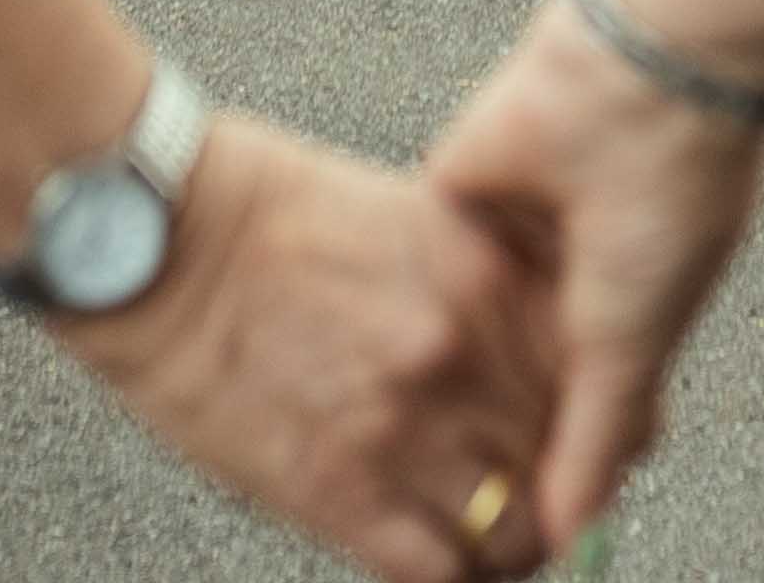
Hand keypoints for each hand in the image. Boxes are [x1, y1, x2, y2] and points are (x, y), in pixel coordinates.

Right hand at [58, 115, 562, 581]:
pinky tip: (432, 556)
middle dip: (568, 491)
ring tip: (491, 540)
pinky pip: (438, 572)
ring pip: (517, 536)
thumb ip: (485, 288)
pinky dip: (449, 573)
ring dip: (512, 545)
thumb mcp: (412, 221)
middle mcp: (462, 358)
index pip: (605, 383)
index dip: (606, 426)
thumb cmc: (267, 216)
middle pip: (574, 466)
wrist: (157, 243)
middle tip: (547, 500)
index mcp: (489, 281)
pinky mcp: (337, 491)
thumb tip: (540, 357)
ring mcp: (402, 430)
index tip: (593, 441)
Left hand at [426, 0, 763, 556]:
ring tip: (440, 410)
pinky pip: (424, 269)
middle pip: (503, 386)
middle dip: (489, 433)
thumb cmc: (664, 211)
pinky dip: (434, 292)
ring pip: (458, 335)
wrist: (639, 83)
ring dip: (455, 368)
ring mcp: (503, 247)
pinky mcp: (450, 203)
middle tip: (465, 497)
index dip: (549, 471)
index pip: (570, 416)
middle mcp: (556, 289)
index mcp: (618, 321)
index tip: (522, 540)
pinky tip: (431, 321)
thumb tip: (574, 542)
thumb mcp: (628, 345)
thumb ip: (594, 443)